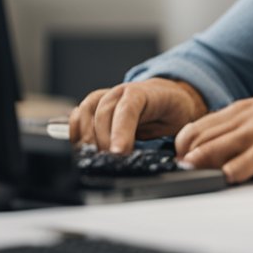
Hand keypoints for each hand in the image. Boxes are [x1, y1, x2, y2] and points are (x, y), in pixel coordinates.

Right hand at [69, 78, 206, 153]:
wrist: (167, 96)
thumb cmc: (171, 109)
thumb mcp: (177, 121)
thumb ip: (166, 135)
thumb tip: (159, 158)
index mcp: (142, 92)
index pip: (128, 108)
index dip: (121, 131)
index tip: (118, 152)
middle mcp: (120, 92)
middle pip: (103, 113)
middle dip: (104, 140)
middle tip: (109, 161)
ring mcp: (106, 97)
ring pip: (87, 111)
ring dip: (87, 136)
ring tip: (94, 156)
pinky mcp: (96, 107)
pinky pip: (79, 114)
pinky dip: (75, 130)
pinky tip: (79, 145)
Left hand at [174, 86, 252, 184]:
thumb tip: (237, 153)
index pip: (222, 115)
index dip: (198, 132)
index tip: (183, 149)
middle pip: (217, 125)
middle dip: (192, 145)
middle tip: (177, 163)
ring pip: (227, 141)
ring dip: (204, 158)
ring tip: (188, 171)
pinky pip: (250, 158)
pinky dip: (232, 169)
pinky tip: (223, 180)